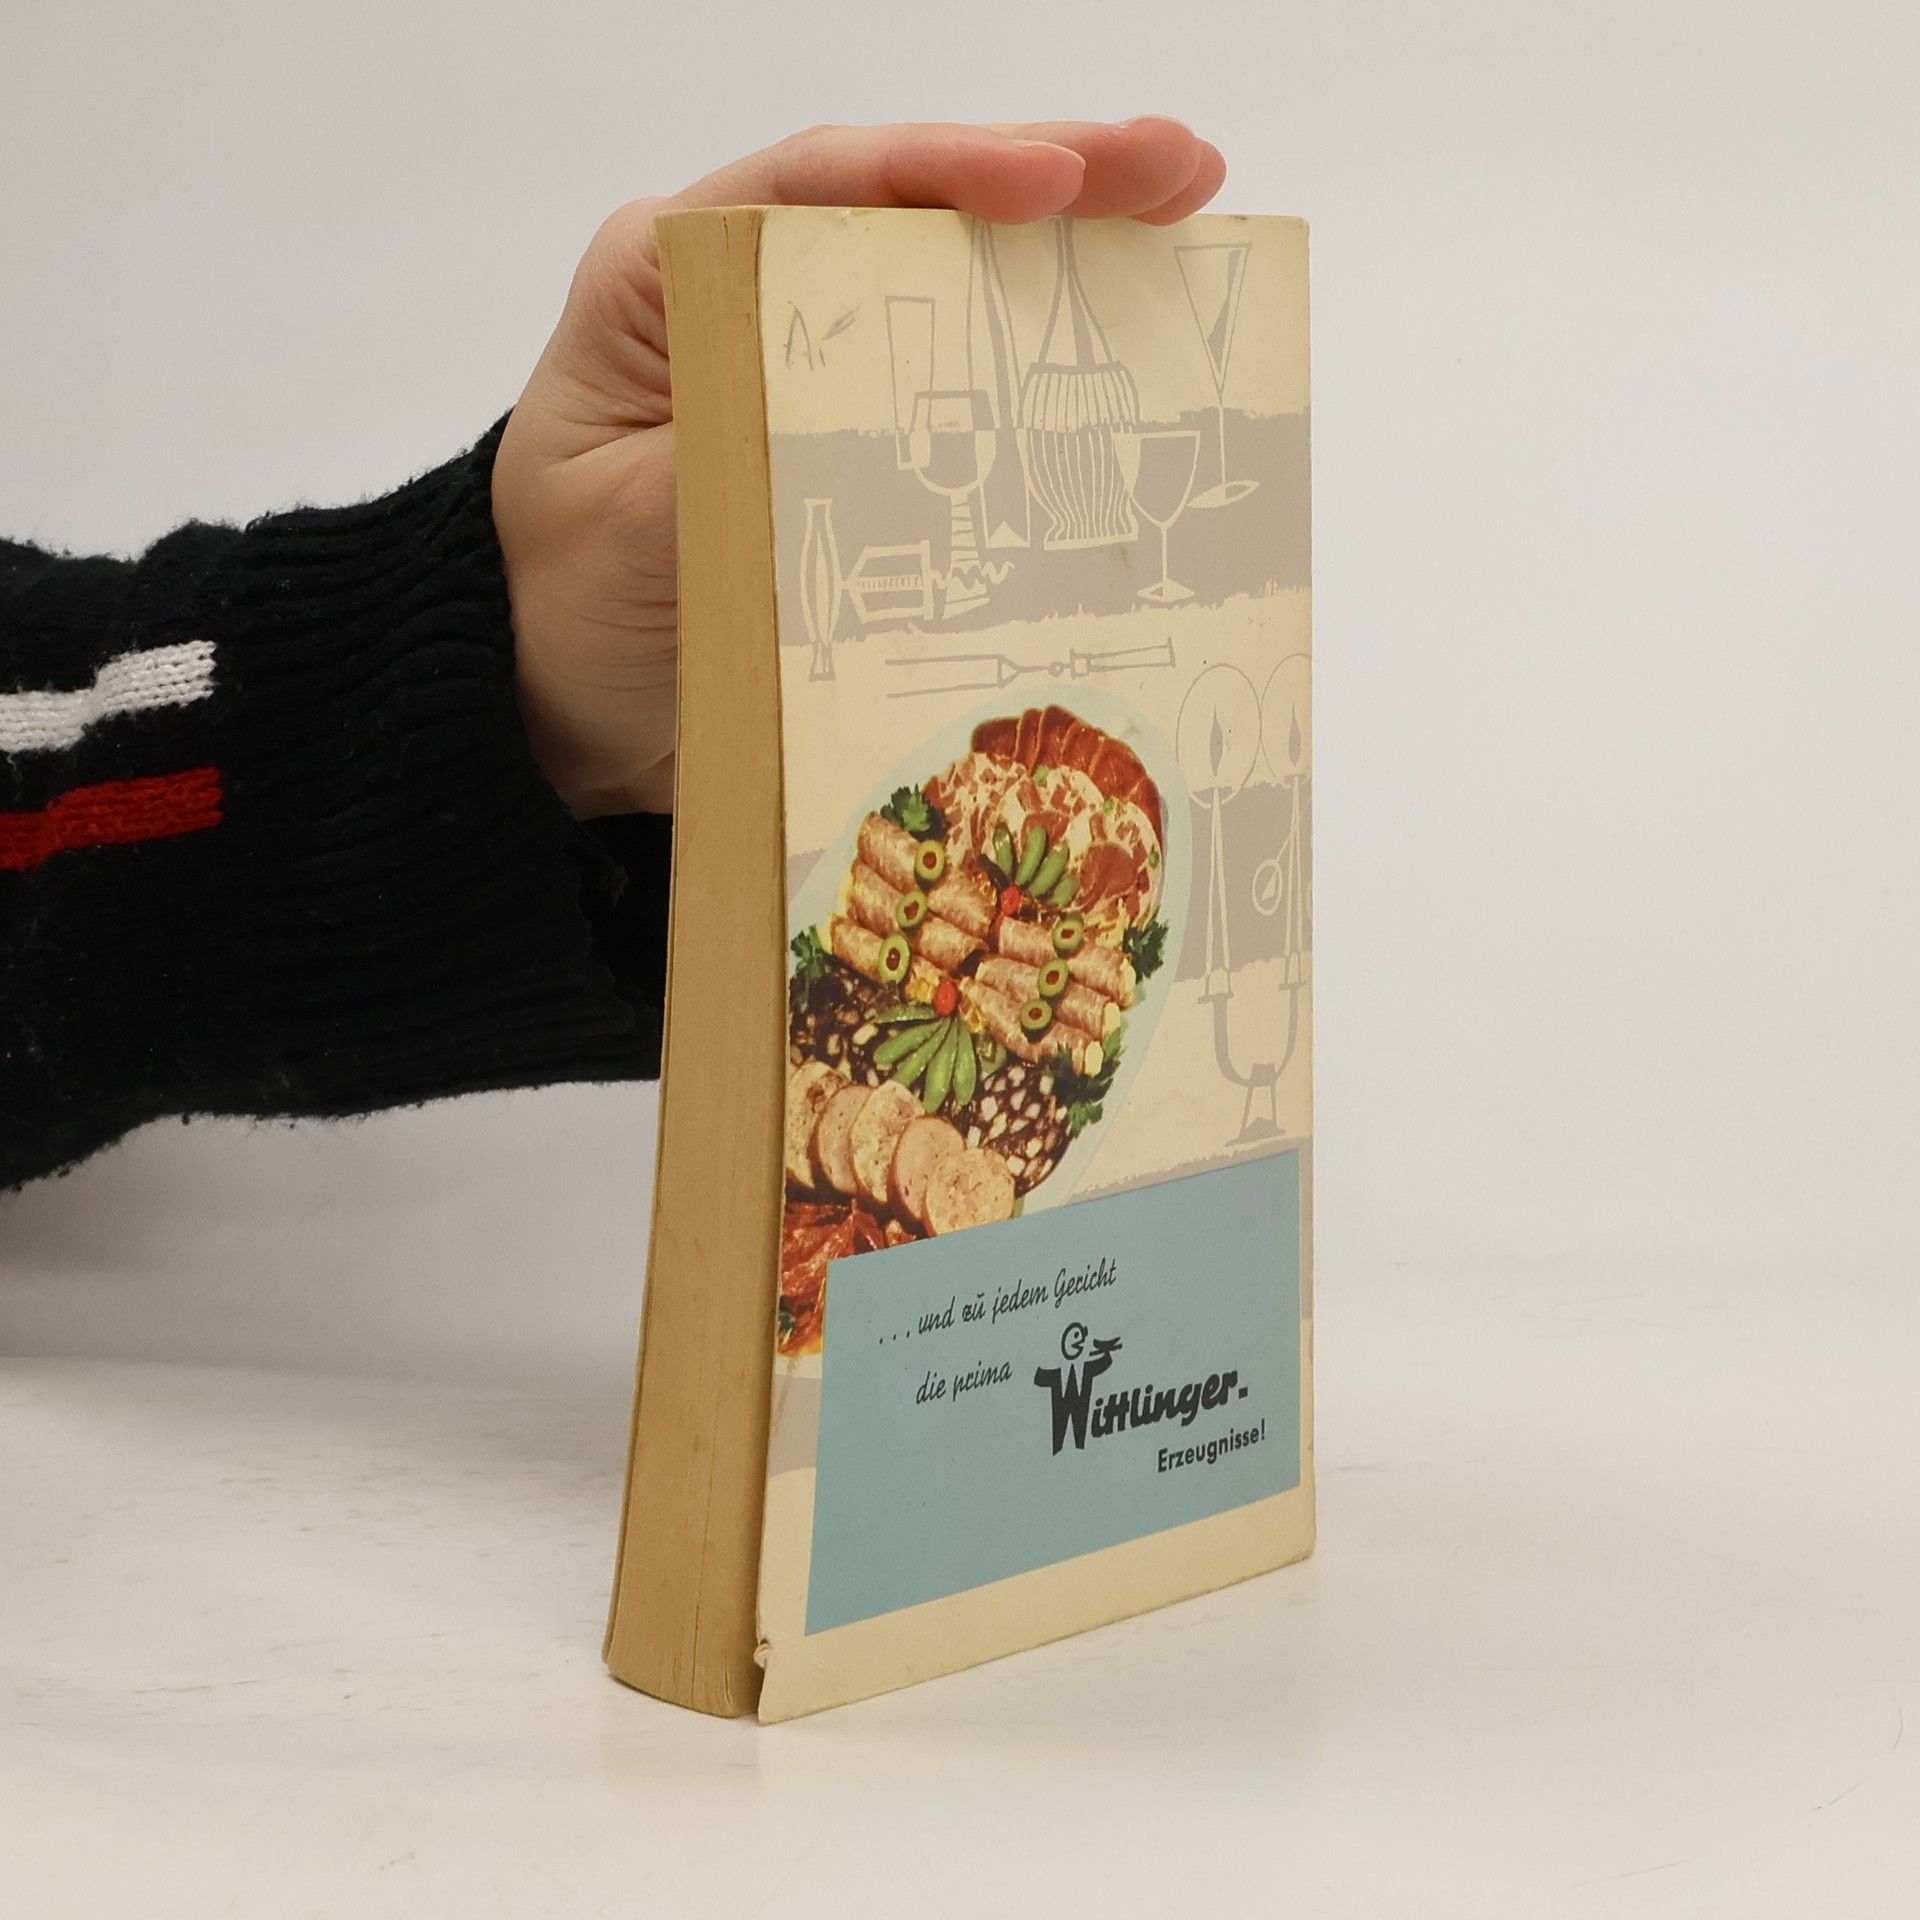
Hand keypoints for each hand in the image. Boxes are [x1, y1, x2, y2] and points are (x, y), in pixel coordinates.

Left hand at [493, 119, 1227, 817]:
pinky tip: (1134, 345)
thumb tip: (829, 432)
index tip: (1048, 180)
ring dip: (1074, 250)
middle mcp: (751, 298)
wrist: (572, 702)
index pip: (816, 186)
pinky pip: (966, 389)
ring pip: (953, 280)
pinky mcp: (861, 442)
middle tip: (1178, 168)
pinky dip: (1049, 367)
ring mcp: (817, 367)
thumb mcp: (619, 535)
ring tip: (1189, 216)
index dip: (941, 170)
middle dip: (1052, 176)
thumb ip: (715, 467)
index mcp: (668, 280)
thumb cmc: (566, 606)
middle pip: (909, 208)